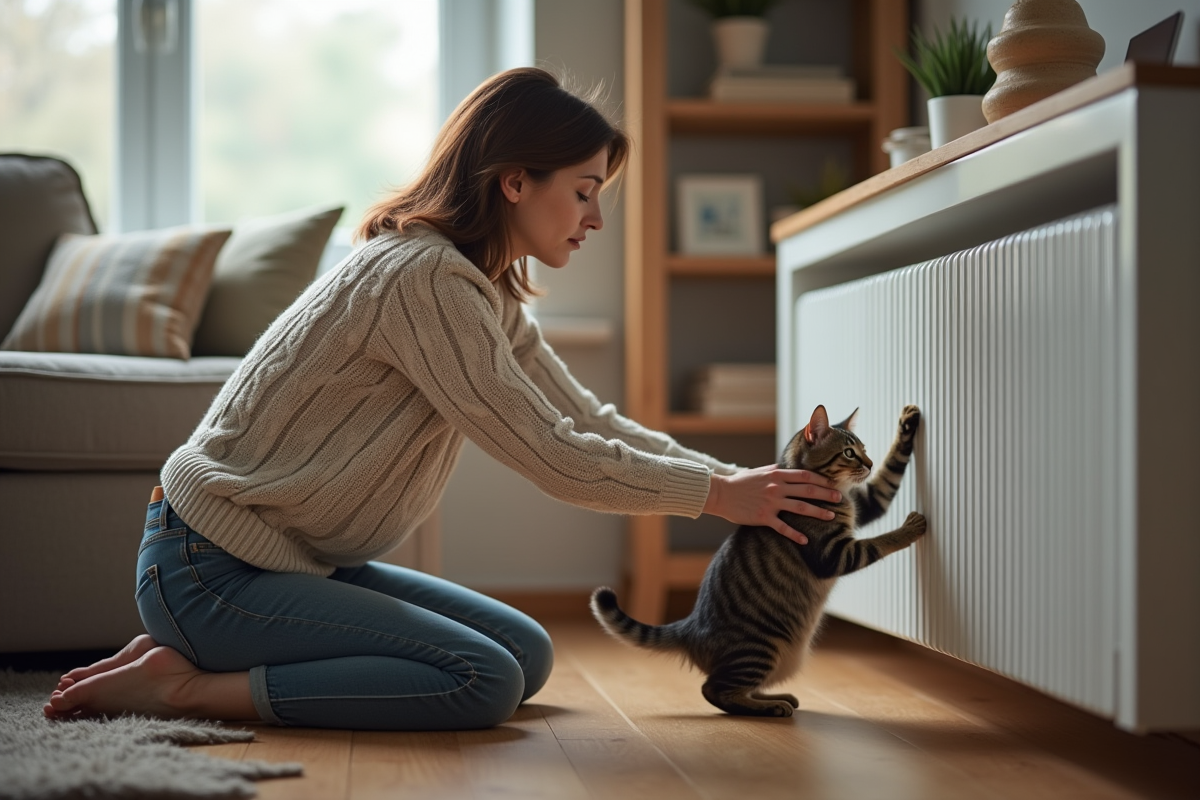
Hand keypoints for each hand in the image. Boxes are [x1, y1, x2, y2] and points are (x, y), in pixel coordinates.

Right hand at [703, 465, 840, 544]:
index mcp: (776, 474)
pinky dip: (795, 534)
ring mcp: (771, 502)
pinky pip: (783, 527)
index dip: (821, 479)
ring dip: (819, 512)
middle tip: (840, 498)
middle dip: (826, 494)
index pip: (805, 475)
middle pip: (808, 490)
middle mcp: (776, 487)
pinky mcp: (763, 517)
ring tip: (832, 516)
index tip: (832, 484)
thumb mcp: (760, 472)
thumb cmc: (739, 482)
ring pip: (801, 507)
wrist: (720, 493)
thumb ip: (776, 471)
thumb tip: (790, 470)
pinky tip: (805, 540)